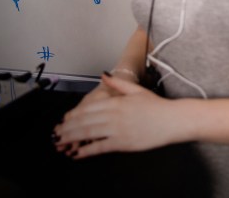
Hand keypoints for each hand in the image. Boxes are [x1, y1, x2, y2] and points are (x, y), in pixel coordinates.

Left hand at [53, 74, 179, 157]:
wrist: (172, 120)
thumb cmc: (157, 106)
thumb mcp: (136, 90)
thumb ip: (117, 84)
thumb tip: (103, 76)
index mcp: (116, 101)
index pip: (88, 108)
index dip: (73, 115)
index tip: (64, 120)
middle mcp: (114, 115)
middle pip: (84, 121)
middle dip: (67, 128)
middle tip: (55, 134)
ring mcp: (117, 129)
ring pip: (88, 133)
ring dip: (71, 138)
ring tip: (60, 143)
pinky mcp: (123, 143)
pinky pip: (99, 147)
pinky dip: (86, 151)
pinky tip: (77, 153)